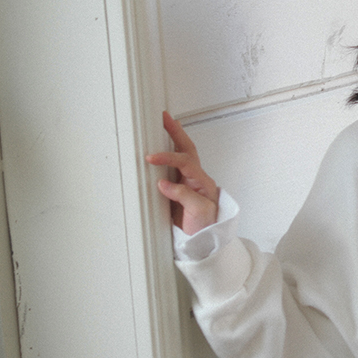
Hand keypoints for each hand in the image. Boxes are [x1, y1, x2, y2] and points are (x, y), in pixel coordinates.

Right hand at [146, 111, 219, 234]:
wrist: (205, 240)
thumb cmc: (205, 225)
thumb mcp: (199, 212)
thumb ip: (184, 196)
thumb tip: (164, 184)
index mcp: (202, 181)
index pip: (185, 161)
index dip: (168, 157)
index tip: (152, 158)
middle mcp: (195, 177)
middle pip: (187, 148)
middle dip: (175, 131)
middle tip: (164, 117)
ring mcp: (186, 181)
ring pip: (180, 153)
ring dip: (171, 138)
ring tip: (160, 123)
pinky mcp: (177, 187)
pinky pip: (171, 166)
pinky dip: (164, 155)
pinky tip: (153, 148)